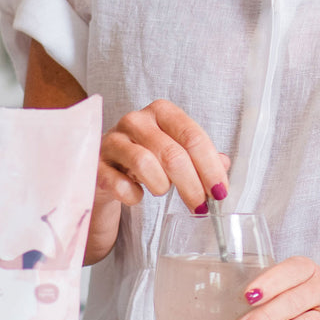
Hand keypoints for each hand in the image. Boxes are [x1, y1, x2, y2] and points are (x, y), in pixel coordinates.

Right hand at [97, 99, 229, 213]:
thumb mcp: (175, 152)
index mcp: (161, 112)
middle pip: (172, 153)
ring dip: (161, 186)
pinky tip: (136, 196)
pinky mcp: (95, 165)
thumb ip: (200, 156)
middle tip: (200, 207)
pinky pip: (118, 183)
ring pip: (145, 163)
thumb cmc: (145, 159)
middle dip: (192, 185)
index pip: (192, 136)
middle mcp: (135, 120)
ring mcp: (112, 140)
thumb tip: (224, 165)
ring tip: (163, 191)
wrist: (103, 171)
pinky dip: (133, 195)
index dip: (210, 167)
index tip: (220, 192)